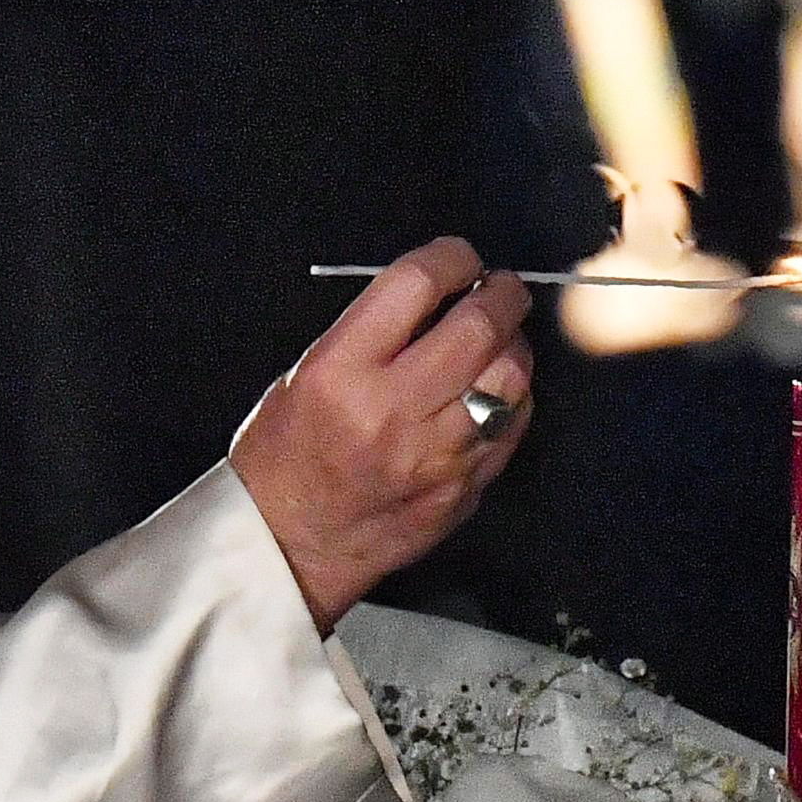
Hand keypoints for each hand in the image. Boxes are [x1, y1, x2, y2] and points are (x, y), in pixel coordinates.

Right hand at [231, 237, 534, 630]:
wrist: (288, 544)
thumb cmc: (287, 456)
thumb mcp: (306, 374)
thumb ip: (373, 333)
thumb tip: (439, 295)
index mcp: (341, 372)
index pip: (415, 285)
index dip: (450, 257)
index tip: (459, 258)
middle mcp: (392, 411)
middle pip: (478, 325)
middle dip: (500, 293)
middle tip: (500, 288)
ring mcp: (435, 456)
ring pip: (510, 377)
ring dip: (514, 345)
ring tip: (499, 339)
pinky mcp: (462, 488)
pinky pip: (512, 426)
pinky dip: (514, 397)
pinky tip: (496, 390)